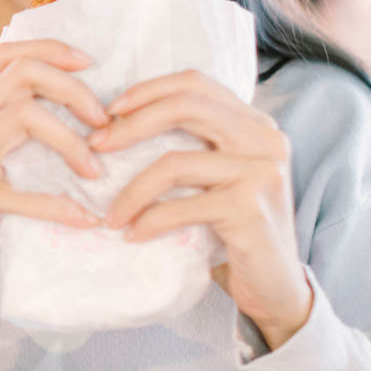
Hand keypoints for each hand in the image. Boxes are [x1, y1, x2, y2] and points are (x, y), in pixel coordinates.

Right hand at [0, 39, 104, 345]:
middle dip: (74, 90)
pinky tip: (85, 220)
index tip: (90, 65)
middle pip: (22, 76)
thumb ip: (26, 151)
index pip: (6, 57)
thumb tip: (96, 136)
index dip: (50, 50)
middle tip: (105, 123)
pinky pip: (22, 192)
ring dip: (72, 141)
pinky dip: (60, 206)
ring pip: (23, 116)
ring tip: (96, 171)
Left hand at [93, 71, 312, 349]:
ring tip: (111, 214)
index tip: (110, 111)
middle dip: (131, 125)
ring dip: (131, 190)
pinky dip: (149, 221)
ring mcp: (261, 172)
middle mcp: (265, 139)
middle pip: (185, 107)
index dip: (148, 90)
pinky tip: (133, 235)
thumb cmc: (236, 230)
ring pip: (175, 162)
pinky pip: (180, 207)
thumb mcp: (219, 177)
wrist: (275, 287)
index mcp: (256, 123)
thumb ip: (195, 145)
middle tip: (95, 147)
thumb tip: (120, 121)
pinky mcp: (249, 208)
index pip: (196, 83)